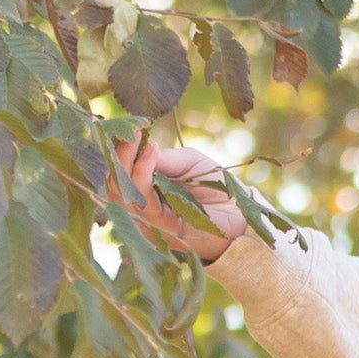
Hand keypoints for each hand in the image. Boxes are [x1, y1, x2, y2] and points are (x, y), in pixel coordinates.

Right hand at [116, 131, 243, 261]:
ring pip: (126, 198)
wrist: (242, 210)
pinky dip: (145, 177)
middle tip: (130, 133)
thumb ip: (163, 159)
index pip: (119, 175)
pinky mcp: (168, 230)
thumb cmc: (215, 185)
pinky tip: (152, 154)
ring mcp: (154, 222)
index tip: (125, 127)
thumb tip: (139, 147)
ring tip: (142, 142)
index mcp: (146, 191)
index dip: (116, 152)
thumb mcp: (188, 162)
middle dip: (119, 158)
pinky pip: (148, 206)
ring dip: (130, 166)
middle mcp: (145, 208)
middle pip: (116, 187)